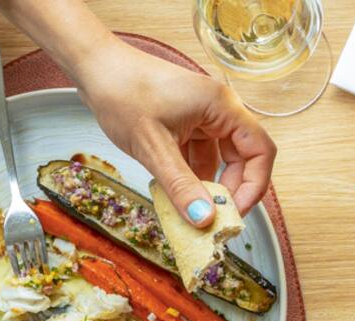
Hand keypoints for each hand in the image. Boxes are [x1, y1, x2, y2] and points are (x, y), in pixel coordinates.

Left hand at [68, 39, 276, 224]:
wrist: (94, 67)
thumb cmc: (122, 91)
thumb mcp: (153, 147)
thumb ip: (181, 186)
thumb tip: (204, 219)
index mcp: (222, 106)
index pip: (260, 151)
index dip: (253, 186)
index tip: (234, 213)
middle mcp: (218, 109)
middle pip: (243, 158)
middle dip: (229, 190)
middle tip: (211, 218)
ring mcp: (202, 115)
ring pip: (219, 160)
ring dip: (206, 185)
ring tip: (189, 209)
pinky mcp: (186, 122)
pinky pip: (198, 155)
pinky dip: (190, 176)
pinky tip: (174, 192)